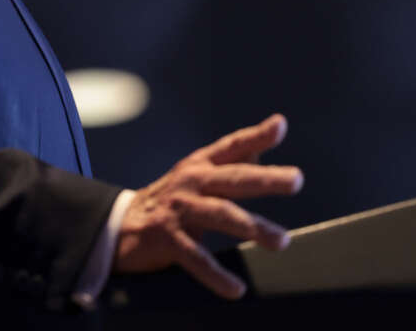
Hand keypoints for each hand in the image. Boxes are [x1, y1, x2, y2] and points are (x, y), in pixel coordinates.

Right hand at [112, 113, 302, 298]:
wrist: (119, 224)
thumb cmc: (168, 198)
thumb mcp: (196, 175)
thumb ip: (229, 163)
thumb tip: (260, 147)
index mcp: (199, 166)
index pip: (231, 147)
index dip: (256, 135)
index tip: (279, 126)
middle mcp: (191, 182)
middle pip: (232, 178)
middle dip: (265, 179)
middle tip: (295, 180)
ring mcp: (178, 209)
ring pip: (220, 215)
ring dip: (252, 226)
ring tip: (280, 240)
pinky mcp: (166, 238)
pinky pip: (196, 258)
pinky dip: (216, 274)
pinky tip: (236, 288)